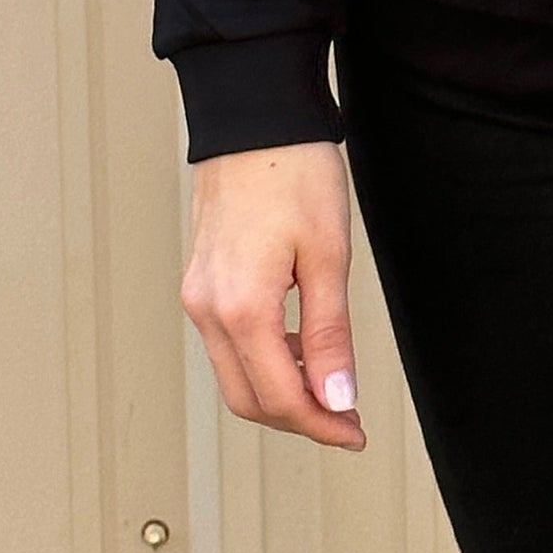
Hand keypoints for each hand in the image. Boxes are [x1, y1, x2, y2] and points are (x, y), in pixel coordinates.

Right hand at [180, 139, 366, 450]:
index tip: (354, 432)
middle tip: (346, 419)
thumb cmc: (294, 172)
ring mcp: (198, 296)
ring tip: (330, 383)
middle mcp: (207, 309)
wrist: (255, 119)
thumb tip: (337, 398)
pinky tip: (300, 346)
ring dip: (281, 391)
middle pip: (248, 398)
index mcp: (240, 307)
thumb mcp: (328, 256)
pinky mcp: (201, 283)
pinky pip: (227, 344)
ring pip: (235, 375)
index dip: (320, 425)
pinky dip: (264, 360)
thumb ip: (330, 334)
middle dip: (299, 418)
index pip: (278, 397)